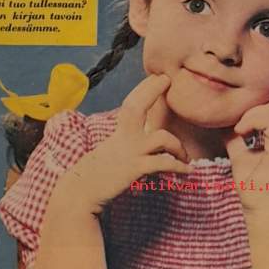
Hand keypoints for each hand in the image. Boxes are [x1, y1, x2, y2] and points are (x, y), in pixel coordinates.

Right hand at [61, 73, 193, 214]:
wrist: (82, 192)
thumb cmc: (97, 173)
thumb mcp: (112, 151)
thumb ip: (128, 142)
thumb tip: (149, 143)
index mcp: (119, 132)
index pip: (131, 103)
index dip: (144, 89)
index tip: (158, 77)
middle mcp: (124, 137)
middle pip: (137, 106)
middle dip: (151, 90)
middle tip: (167, 80)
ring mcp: (130, 152)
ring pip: (162, 138)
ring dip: (178, 147)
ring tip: (185, 158)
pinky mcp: (135, 168)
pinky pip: (163, 163)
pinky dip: (178, 167)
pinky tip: (187, 171)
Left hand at [223, 99, 268, 214]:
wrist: (259, 206)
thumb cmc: (253, 185)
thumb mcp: (240, 155)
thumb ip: (235, 140)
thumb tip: (224, 126)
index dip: (253, 111)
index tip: (239, 129)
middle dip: (252, 109)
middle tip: (238, 128)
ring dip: (252, 115)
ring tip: (240, 131)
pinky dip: (253, 121)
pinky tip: (242, 133)